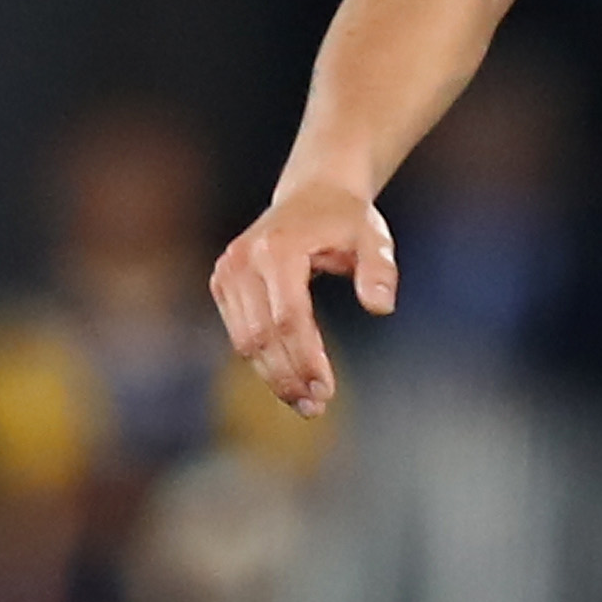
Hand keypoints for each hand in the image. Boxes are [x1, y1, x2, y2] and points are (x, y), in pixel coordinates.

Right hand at [207, 175, 394, 416]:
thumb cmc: (349, 220)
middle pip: (261, 335)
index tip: (327, 390)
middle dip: (288, 376)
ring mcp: (227, 271)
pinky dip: (262, 360)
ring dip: (273, 376)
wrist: (314, 193)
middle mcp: (243, 259)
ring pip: (244, 340)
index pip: (288, 317)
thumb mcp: (375, 239)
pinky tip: (289, 379)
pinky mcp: (222, 283)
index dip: (306, 358)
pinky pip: (239, 332)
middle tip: (317, 408)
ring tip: (307, 404)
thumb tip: (380, 307)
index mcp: (277, 248)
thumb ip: (379, 271)